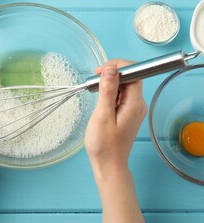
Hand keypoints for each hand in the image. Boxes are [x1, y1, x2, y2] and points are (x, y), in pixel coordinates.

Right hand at [84, 60, 145, 222]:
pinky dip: (110, 93)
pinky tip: (100, 99)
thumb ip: (108, 91)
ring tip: (94, 90)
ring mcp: (134, 109)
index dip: (118, 66)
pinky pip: (121, 96)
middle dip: (112, 74)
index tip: (100, 70)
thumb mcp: (102, 115)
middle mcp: (138, 104)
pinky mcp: (127, 114)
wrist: (108, 165)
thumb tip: (110, 69)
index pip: (134, 73)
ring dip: (110, 84)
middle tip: (93, 81)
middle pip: (129, 78)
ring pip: (124, 87)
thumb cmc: (104, 144)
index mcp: (135, 103)